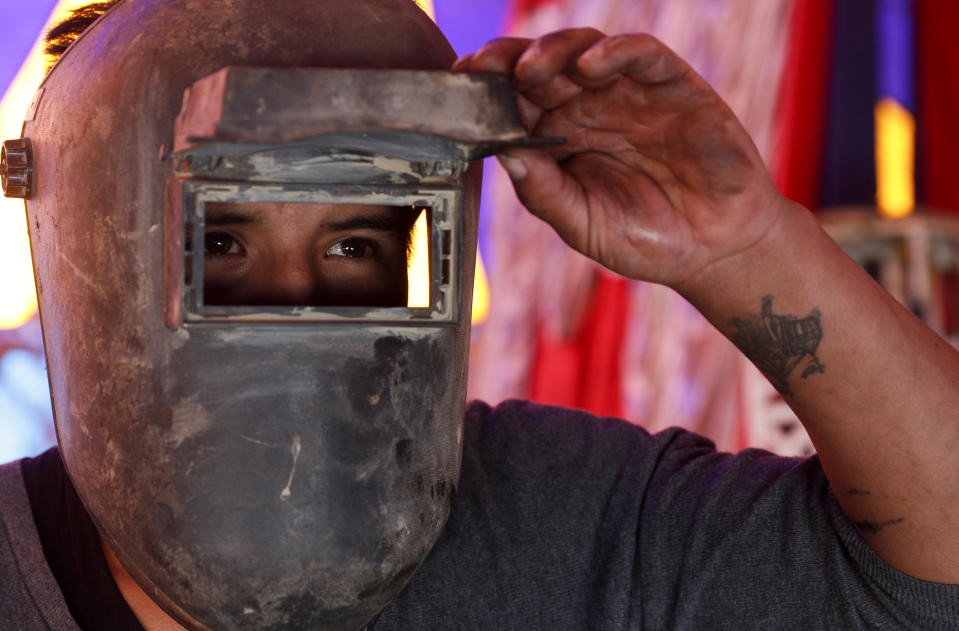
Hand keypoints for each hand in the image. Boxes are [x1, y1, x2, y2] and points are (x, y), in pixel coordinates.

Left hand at [454, 29, 788, 292]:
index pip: (517, 101)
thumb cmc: (645, 239)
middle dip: (509, 61)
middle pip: (542, 67)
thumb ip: (543, 189)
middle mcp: (590, 109)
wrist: (713, 250)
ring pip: (584, 50)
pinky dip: (614, 51)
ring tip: (531, 67)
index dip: (488, 88)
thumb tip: (500, 151)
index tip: (460, 82)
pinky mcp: (674, 86)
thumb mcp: (581, 223)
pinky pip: (641, 54)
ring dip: (553, 50)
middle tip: (486, 66)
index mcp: (561, 140)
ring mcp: (630, 94)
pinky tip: (589, 65)